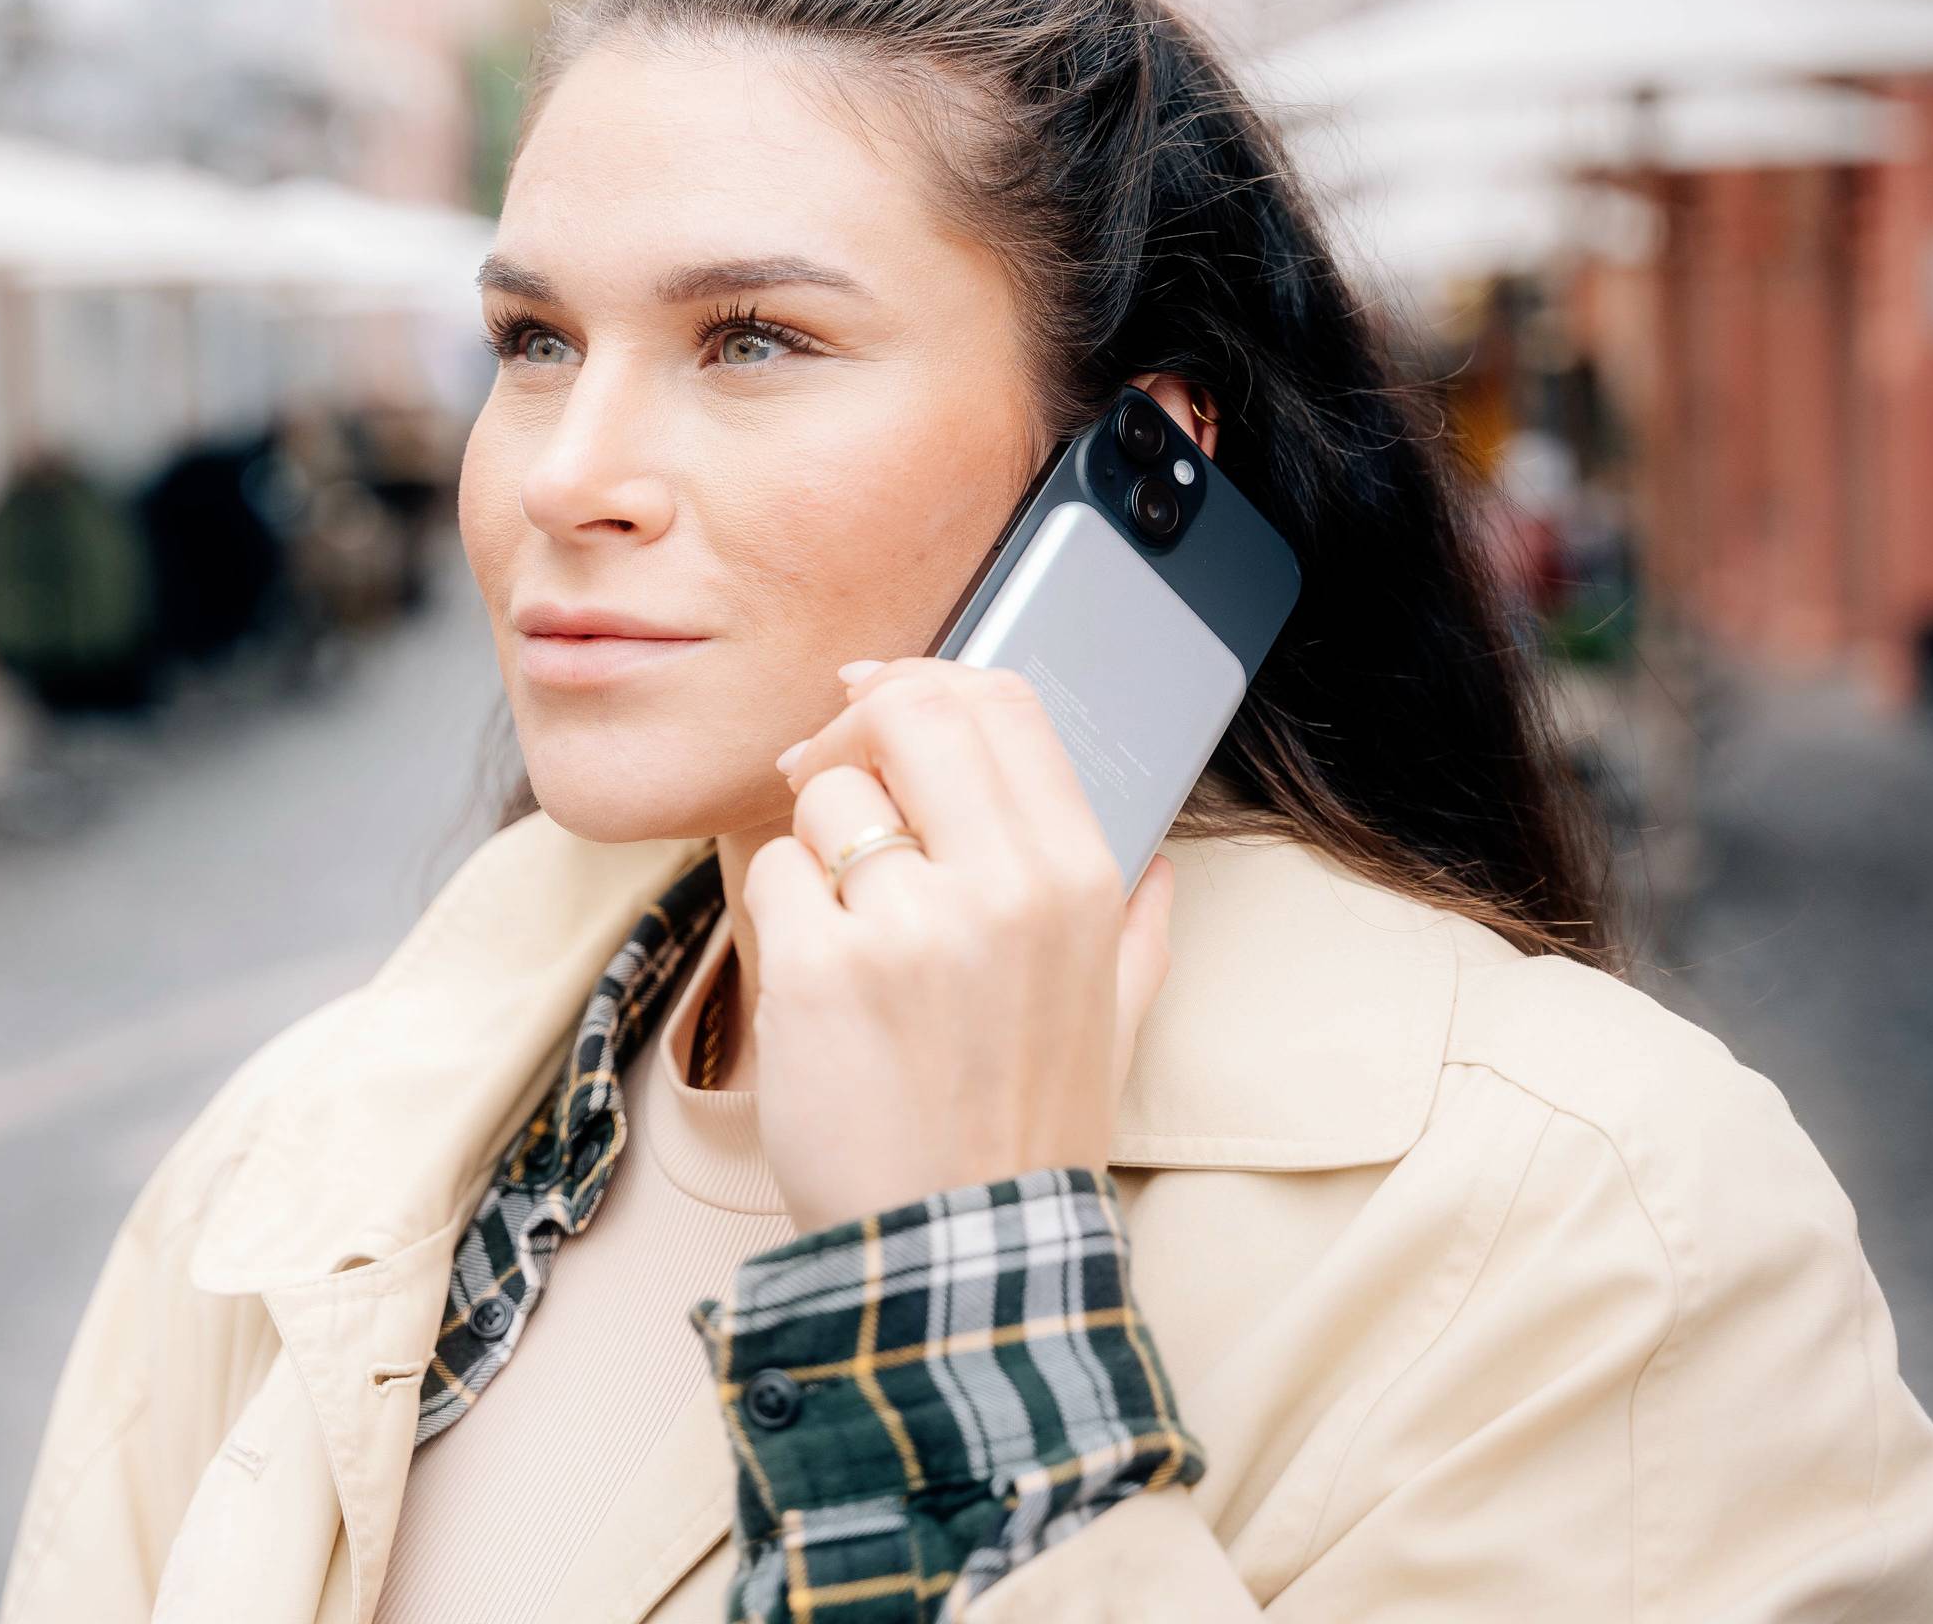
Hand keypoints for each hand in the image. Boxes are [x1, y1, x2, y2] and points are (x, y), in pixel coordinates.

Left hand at [743, 656, 1177, 1235]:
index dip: (923, 680)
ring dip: (812, 846)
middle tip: (822, 773)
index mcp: (1077, 879)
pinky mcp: (821, 970)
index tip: (875, 699)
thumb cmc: (1025, 1132)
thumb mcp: (1116, 1022)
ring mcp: (909, 925)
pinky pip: (772, 874)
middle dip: (848, 730)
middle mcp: (1003, 887)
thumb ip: (1139, 926)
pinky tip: (812, 975)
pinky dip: (779, 913)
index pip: (1000, 702)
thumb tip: (1159, 862)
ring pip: (823, 797)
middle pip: (906, 714)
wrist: (958, 1251)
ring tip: (839, 927)